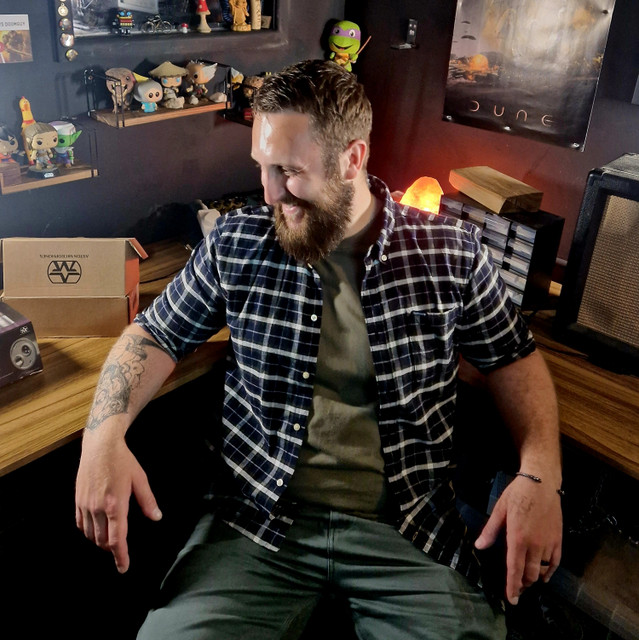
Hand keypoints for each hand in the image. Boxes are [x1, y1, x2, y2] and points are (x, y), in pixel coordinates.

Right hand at [75, 434, 161, 572]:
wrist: (99, 446)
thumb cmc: (122, 461)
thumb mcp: (140, 479)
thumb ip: (148, 500)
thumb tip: (156, 517)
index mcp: (115, 505)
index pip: (117, 539)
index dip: (120, 556)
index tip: (123, 568)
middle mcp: (98, 508)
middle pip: (102, 541)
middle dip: (112, 549)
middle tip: (120, 549)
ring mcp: (85, 505)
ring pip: (90, 535)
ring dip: (100, 541)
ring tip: (110, 539)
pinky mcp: (77, 500)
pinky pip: (80, 524)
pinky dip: (88, 531)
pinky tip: (96, 529)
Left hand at [474, 476, 561, 604]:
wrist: (542, 482)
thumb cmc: (517, 494)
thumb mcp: (499, 510)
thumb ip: (491, 531)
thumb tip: (479, 546)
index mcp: (517, 538)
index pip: (514, 570)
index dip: (512, 587)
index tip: (511, 600)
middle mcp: (534, 545)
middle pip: (529, 574)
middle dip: (522, 585)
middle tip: (515, 590)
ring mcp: (548, 543)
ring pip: (542, 570)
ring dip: (533, 579)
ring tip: (526, 582)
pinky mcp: (558, 539)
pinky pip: (555, 562)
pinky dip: (550, 572)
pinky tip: (545, 576)